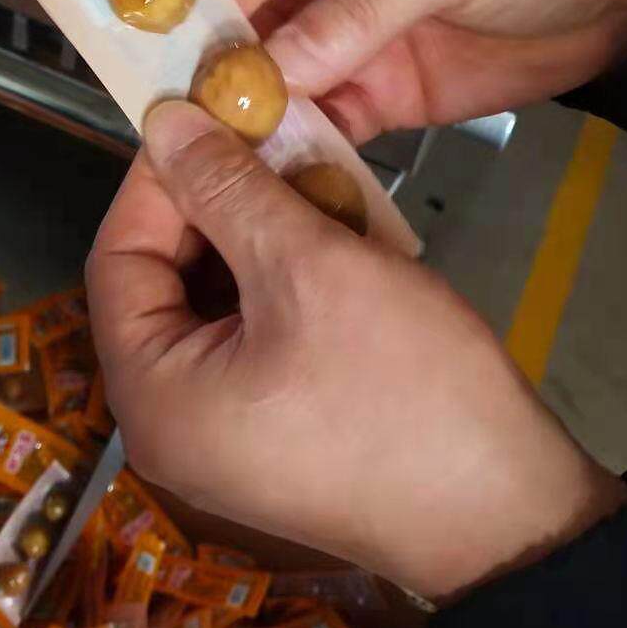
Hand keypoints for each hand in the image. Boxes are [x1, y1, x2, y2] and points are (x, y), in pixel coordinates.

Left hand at [87, 101, 626, 599]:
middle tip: (270, 143)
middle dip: (218, 206)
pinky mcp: (279, 437)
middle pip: (166, 285)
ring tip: (313, 183)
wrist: (508, 513)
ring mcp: (227, 438)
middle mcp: (171, 424)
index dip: (157, 178)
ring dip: (261, 238)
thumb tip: (163, 123)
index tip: (208, 114)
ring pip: (219, 308)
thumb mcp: (310, 268)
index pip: (117, 258)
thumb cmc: (403, 386)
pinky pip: (258, 341)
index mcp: (153, 393)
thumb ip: (227, 188)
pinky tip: (337, 242)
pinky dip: (288, 285)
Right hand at [215, 0, 626, 143]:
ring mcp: (355, 44)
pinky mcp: (383, 95)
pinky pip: (330, 124)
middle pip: (256, 28)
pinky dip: (306, 149)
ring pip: (285, 83)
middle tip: (182, 131)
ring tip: (219, 167)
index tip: (171, 65)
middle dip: (223, 76)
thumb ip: (358, 14)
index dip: (208, 8)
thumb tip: (271, 71)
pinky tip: (278, 180)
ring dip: (258, 121)